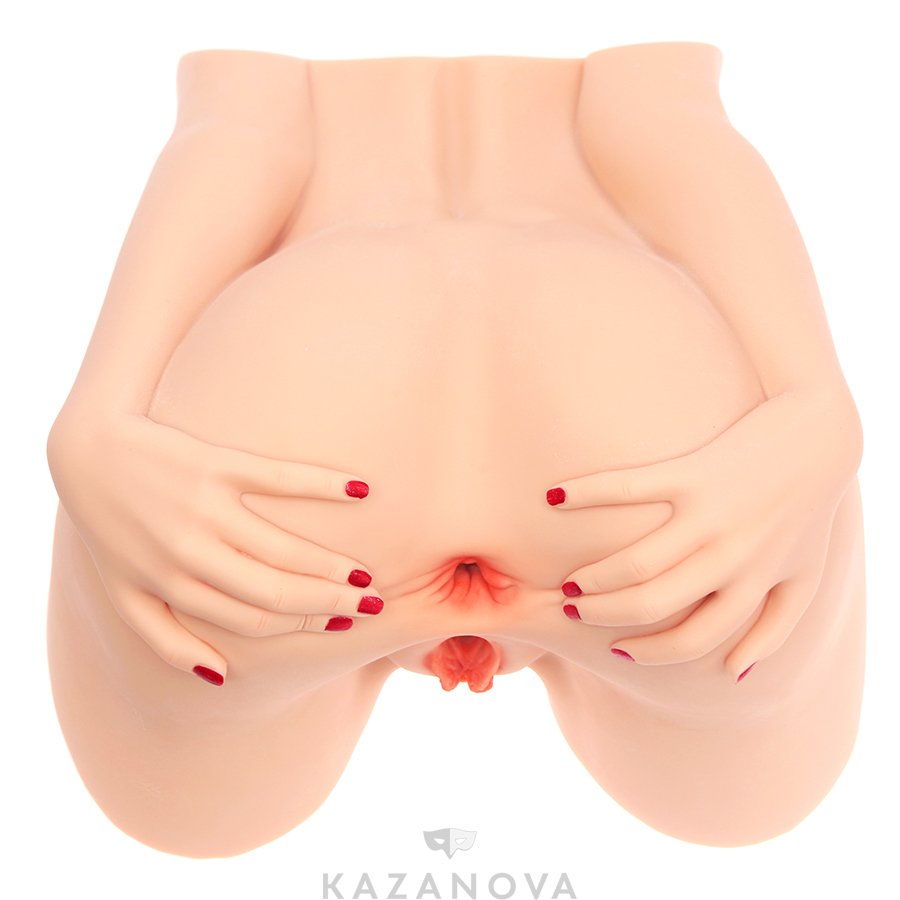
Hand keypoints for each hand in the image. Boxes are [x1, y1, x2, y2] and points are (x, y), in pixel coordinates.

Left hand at [46, 410, 381, 683]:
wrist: (86, 451)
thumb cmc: (110, 527)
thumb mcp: (123, 593)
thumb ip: (166, 640)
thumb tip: (219, 678)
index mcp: (173, 587)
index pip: (253, 620)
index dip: (303, 627)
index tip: (341, 624)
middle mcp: (190, 554)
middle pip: (274, 591)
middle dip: (329, 603)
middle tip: (372, 602)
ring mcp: (203, 508)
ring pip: (281, 548)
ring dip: (331, 564)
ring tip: (364, 571)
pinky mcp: (214, 463)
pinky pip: (279, 478)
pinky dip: (323, 484)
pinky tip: (361, 490)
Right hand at [547, 387, 862, 681]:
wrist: (820, 437)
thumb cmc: (808, 511)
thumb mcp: (804, 579)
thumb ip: (775, 630)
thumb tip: (735, 673)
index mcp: (751, 584)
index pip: (691, 640)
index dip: (648, 652)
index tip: (617, 647)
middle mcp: (728, 556)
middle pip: (651, 603)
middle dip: (603, 615)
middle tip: (573, 610)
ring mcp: (707, 514)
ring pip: (635, 562)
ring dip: (592, 577)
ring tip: (568, 581)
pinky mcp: (691, 471)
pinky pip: (627, 488)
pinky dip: (585, 494)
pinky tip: (553, 498)